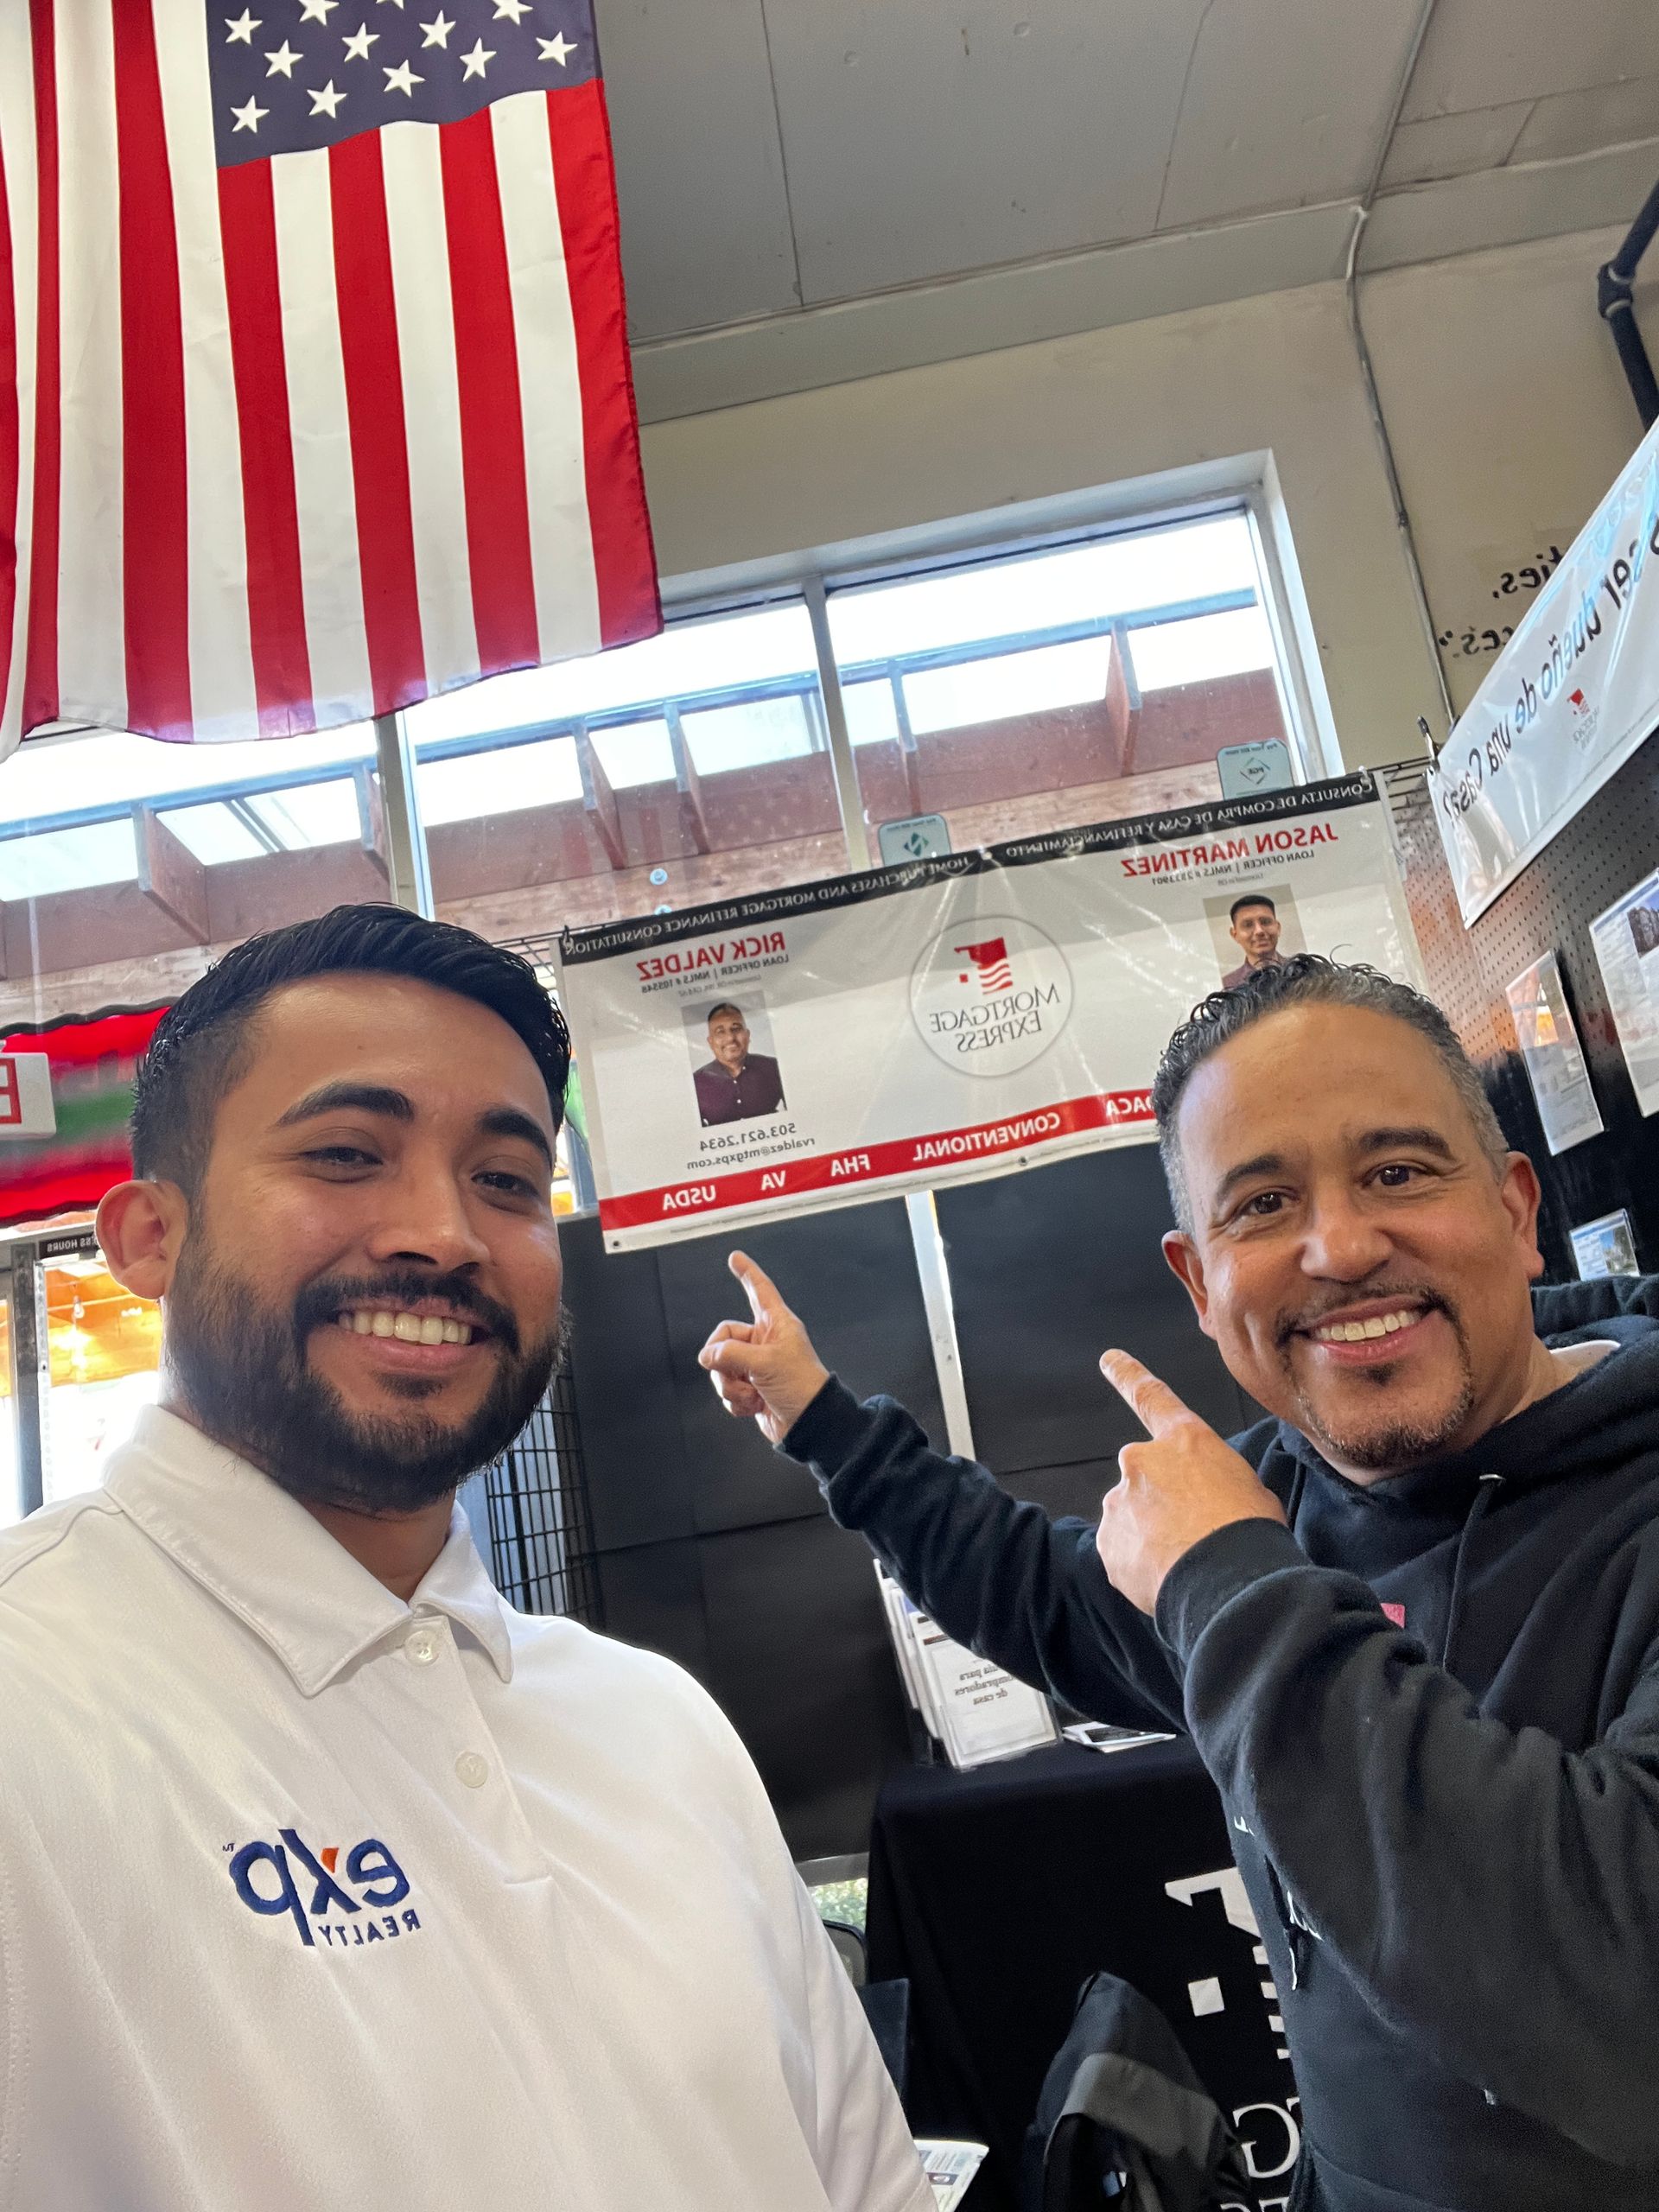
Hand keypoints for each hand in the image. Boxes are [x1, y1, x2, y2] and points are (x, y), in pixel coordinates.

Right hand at [698, 1253, 831, 1446]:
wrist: (809, 1424)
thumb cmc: (801, 1387)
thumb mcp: (765, 1363)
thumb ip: (730, 1354)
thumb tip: (707, 1356)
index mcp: (777, 1325)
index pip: (760, 1291)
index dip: (748, 1273)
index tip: (736, 1258)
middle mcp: (764, 1342)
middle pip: (723, 1338)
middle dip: (723, 1361)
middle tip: (736, 1373)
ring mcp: (756, 1366)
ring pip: (720, 1368)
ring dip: (730, 1386)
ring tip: (752, 1394)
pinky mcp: (750, 1388)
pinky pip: (726, 1389)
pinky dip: (735, 1401)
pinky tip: (754, 1406)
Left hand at [1095, 1351, 1287, 1614]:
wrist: (1229, 1581)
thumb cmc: (1251, 1531)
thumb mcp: (1249, 1487)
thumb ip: (1213, 1478)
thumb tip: (1203, 1497)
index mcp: (1183, 1440)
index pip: (1151, 1396)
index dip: (1127, 1375)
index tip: (1107, 1359)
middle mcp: (1141, 1461)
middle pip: (1145, 1477)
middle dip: (1161, 1501)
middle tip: (1193, 1532)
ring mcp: (1119, 1501)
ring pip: (1131, 1516)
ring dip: (1151, 1534)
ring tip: (1186, 1559)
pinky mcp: (1107, 1542)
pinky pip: (1122, 1551)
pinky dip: (1139, 1564)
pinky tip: (1167, 1577)